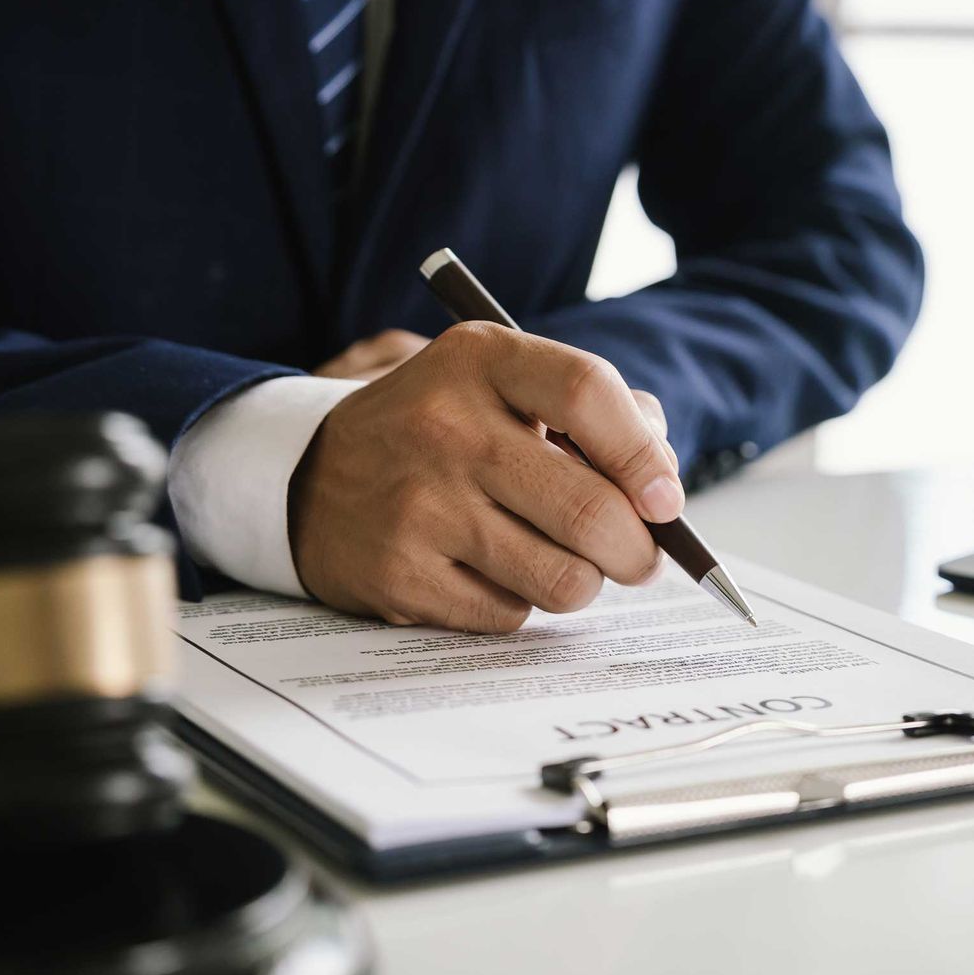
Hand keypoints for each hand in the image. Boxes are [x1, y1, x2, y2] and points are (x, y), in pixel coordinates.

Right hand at [288, 322, 682, 631]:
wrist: (308, 477)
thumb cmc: (438, 431)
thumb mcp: (499, 384)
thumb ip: (593, 411)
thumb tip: (661, 483)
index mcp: (479, 360)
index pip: (587, 393)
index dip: (644, 455)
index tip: (664, 500)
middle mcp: (446, 427)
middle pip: (590, 508)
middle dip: (637, 550)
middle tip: (636, 557)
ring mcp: (419, 505)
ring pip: (562, 577)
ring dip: (580, 581)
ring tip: (556, 559)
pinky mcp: (401, 575)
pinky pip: (510, 614)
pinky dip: (519, 602)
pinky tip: (489, 571)